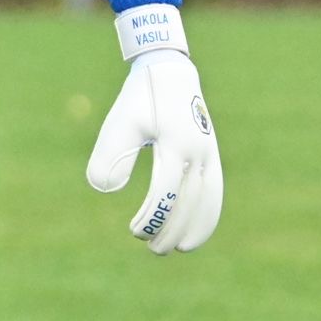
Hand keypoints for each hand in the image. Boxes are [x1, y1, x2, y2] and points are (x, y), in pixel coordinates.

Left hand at [87, 5, 222, 254]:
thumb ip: (109, 155)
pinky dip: (208, 213)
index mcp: (173, 141)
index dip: (152, 215)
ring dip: (195, 227)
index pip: (165, 190)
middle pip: (189, 200)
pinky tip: (195, 231)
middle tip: (153, 248)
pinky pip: (216, 190)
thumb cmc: (139, 99)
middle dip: (171, 228)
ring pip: (208, 199)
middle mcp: (197, 149)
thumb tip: (105, 189)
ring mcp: (209, 152)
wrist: (171, 72)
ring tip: (179, 248)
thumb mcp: (119, 122)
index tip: (134, 230)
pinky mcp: (212, 154)